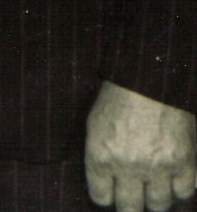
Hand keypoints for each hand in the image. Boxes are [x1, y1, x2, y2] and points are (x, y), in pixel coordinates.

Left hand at [86, 81, 196, 211]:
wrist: (148, 81)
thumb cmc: (118, 99)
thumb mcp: (95, 126)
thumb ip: (100, 156)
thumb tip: (106, 182)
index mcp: (100, 156)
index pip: (101, 197)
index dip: (107, 196)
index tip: (112, 193)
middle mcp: (127, 166)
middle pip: (129, 207)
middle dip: (130, 206)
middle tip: (133, 200)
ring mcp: (157, 166)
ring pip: (159, 204)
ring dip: (156, 199)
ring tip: (154, 190)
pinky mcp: (183, 162)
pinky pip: (185, 191)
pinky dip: (181, 187)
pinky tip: (175, 179)